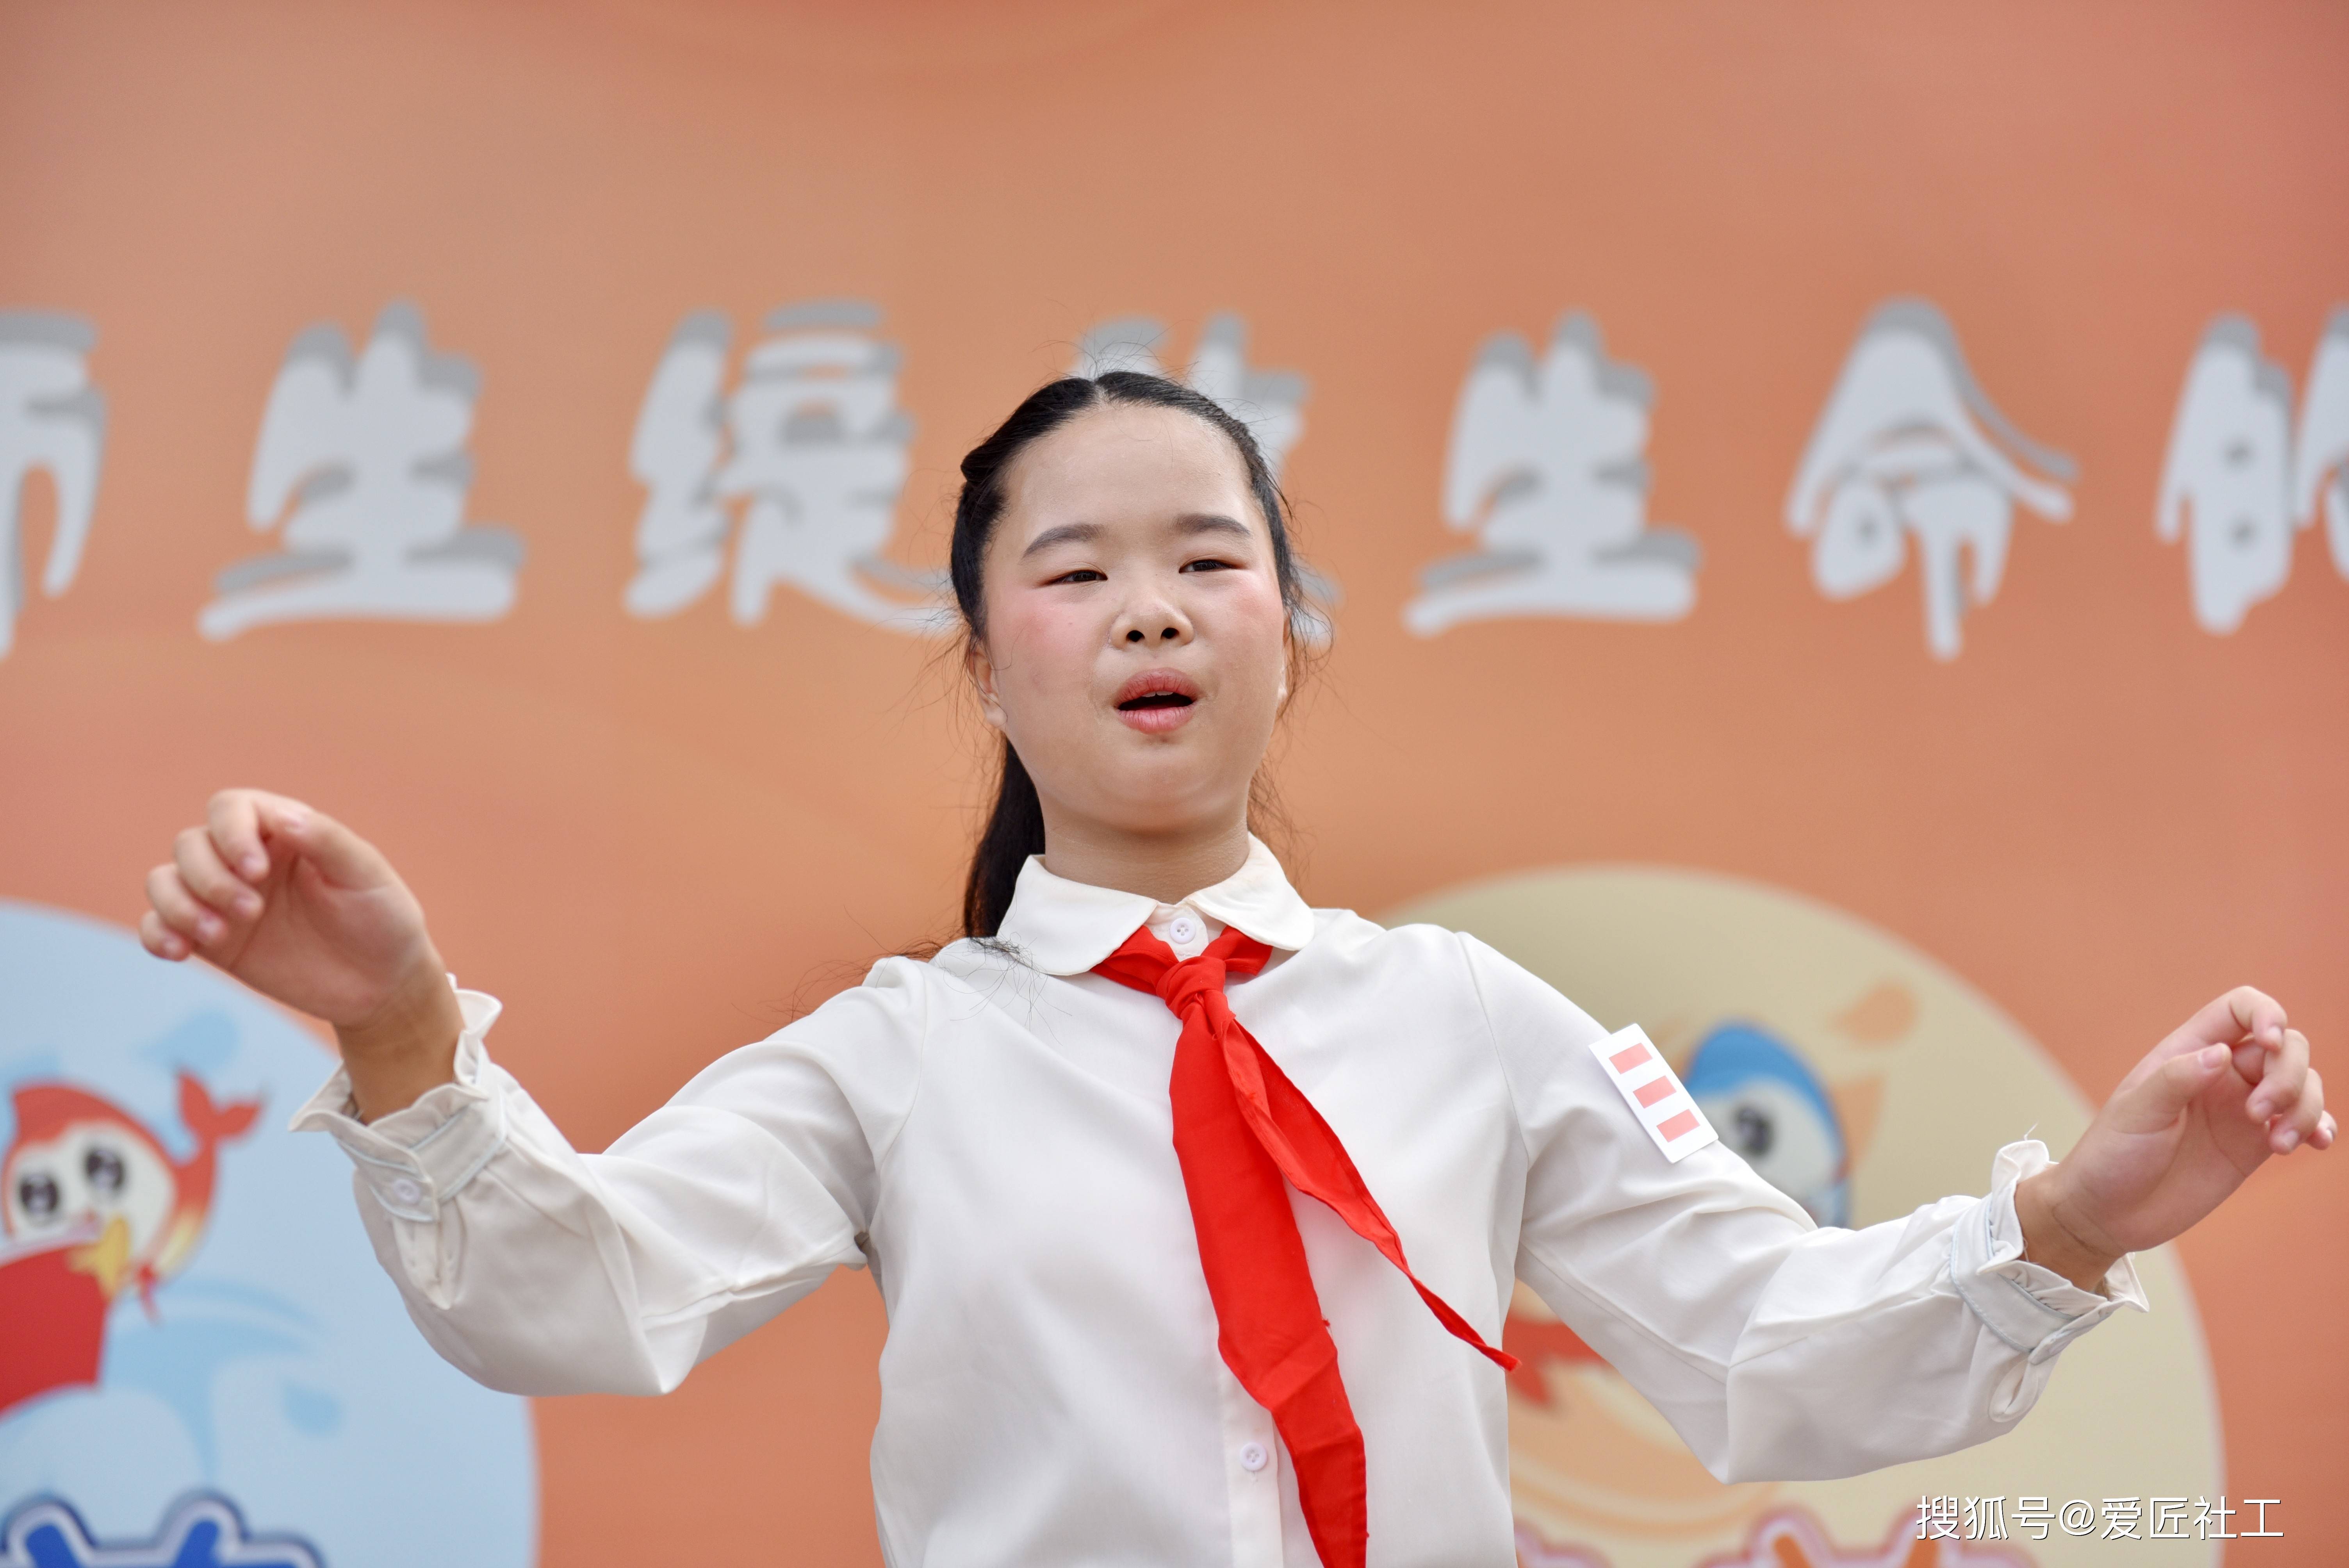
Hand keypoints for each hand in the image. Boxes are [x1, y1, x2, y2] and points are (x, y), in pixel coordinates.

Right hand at [142, 789, 462, 1116]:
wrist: (383, 984)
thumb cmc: (383, 918)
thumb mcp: (367, 875)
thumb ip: (326, 840)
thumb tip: (282, 816)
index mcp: (284, 833)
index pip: (231, 807)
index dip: (230, 833)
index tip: (256, 871)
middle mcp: (247, 860)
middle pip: (191, 844)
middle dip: (210, 876)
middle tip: (252, 911)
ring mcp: (224, 900)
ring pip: (165, 880)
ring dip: (179, 904)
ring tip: (220, 934)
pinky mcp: (213, 942)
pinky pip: (159, 925)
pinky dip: (156, 933)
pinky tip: (179, 952)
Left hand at [2018, 987, 2331, 1289]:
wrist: (2110, 1213)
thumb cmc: (2112, 1154)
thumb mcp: (2135, 1114)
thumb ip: (2175, 1080)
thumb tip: (2220, 1053)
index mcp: (2187, 1052)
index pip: (2239, 1008)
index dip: (2266, 1013)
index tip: (2270, 1042)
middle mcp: (2221, 1073)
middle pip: (2285, 1047)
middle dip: (2289, 1073)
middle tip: (2258, 1114)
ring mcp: (2243, 1108)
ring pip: (2302, 1084)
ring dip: (2305, 1107)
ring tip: (2277, 1144)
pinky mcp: (2256, 1144)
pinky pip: (2303, 1123)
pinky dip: (2320, 1127)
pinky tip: (2318, 1143)